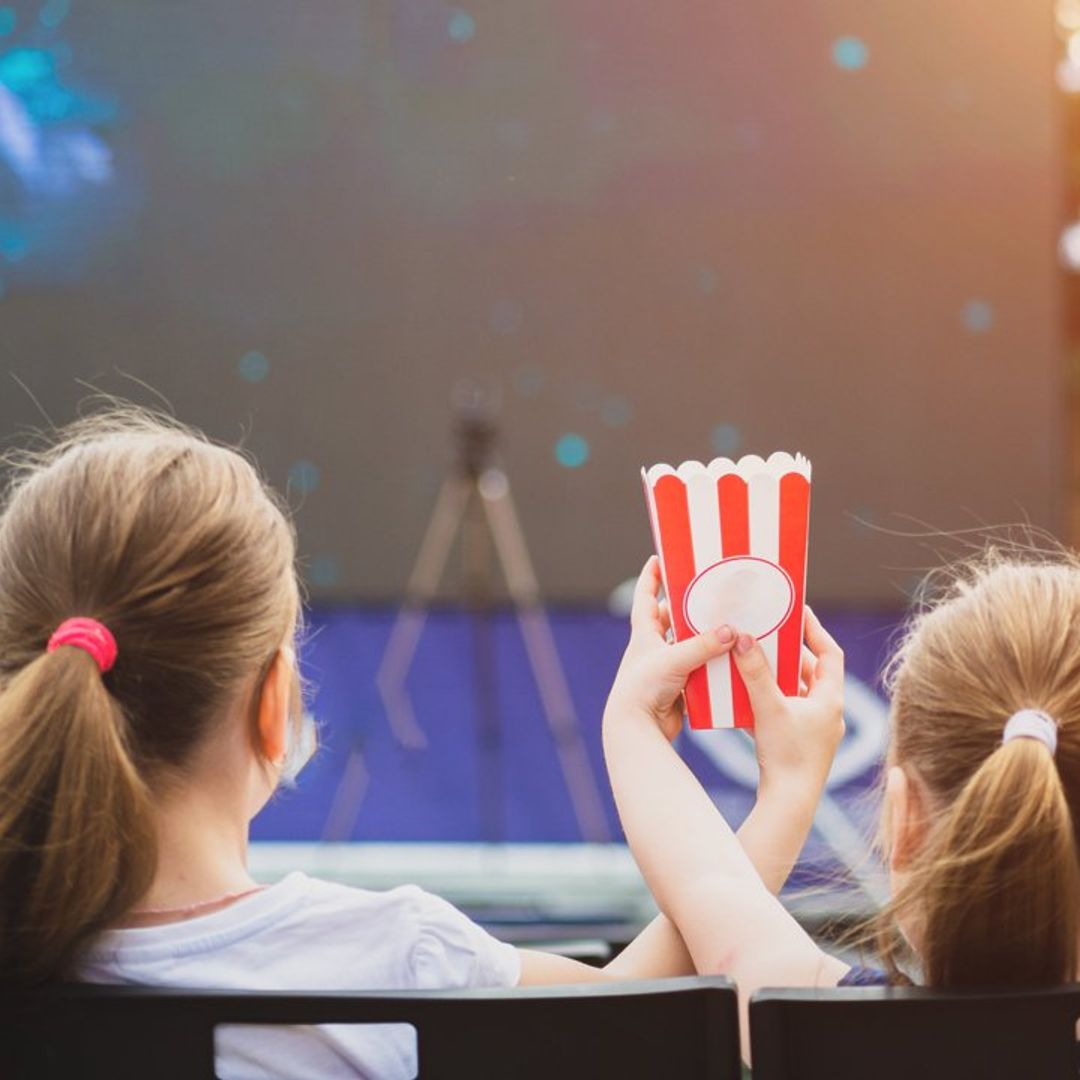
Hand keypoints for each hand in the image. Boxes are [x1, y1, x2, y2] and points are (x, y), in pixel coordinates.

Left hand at [605, 556, 734, 740]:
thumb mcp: (673, 660)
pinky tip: (731, 661)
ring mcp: (665, 668)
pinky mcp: (677, 688)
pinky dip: (712, 666)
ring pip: (688, 646)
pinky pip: (698, 672)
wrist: (636, 729)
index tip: (658, 558)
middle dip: (689, 608)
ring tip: (730, 625)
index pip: (645, 597)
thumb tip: (730, 631)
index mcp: (643, 634)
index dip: (651, 577)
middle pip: (671, 620)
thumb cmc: (643, 688)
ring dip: (706, 639)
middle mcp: (652, 649)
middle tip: (711, 593)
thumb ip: (702, 645)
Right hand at [733, 607, 844, 794]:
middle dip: (788, 652)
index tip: (798, 612)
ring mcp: (816, 729)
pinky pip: (787, 710)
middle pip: (811, 671)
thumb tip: (743, 637)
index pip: (830, 652)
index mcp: (830, 698)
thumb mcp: (769, 708)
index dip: (815, 630)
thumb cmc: (788, 756)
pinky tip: (748, 696)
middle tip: (768, 633)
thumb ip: (755, 672)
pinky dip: (770, 698)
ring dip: (777, 676)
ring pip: (797, 691)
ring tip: (754, 660)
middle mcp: (828, 712)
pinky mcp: (801, 743)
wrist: (790, 804)